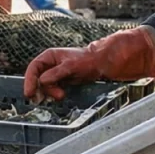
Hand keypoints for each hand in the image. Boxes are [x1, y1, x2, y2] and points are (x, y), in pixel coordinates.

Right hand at [24, 26, 154, 101]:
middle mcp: (58, 64)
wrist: (124, 58)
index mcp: (54, 55)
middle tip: (50, 97)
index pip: (35, 67)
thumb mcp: (79, 64)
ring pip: (49, 86)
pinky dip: (59, 95)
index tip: (30, 93)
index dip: (30, 80)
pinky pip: (61, 90)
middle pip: (40, 78)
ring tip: (61, 97)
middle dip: (42, 88)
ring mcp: (66, 73)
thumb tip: (43, 81)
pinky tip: (64, 98)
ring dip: (51, 93)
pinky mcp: (75, 81)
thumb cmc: (103, 55)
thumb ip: (60, 72)